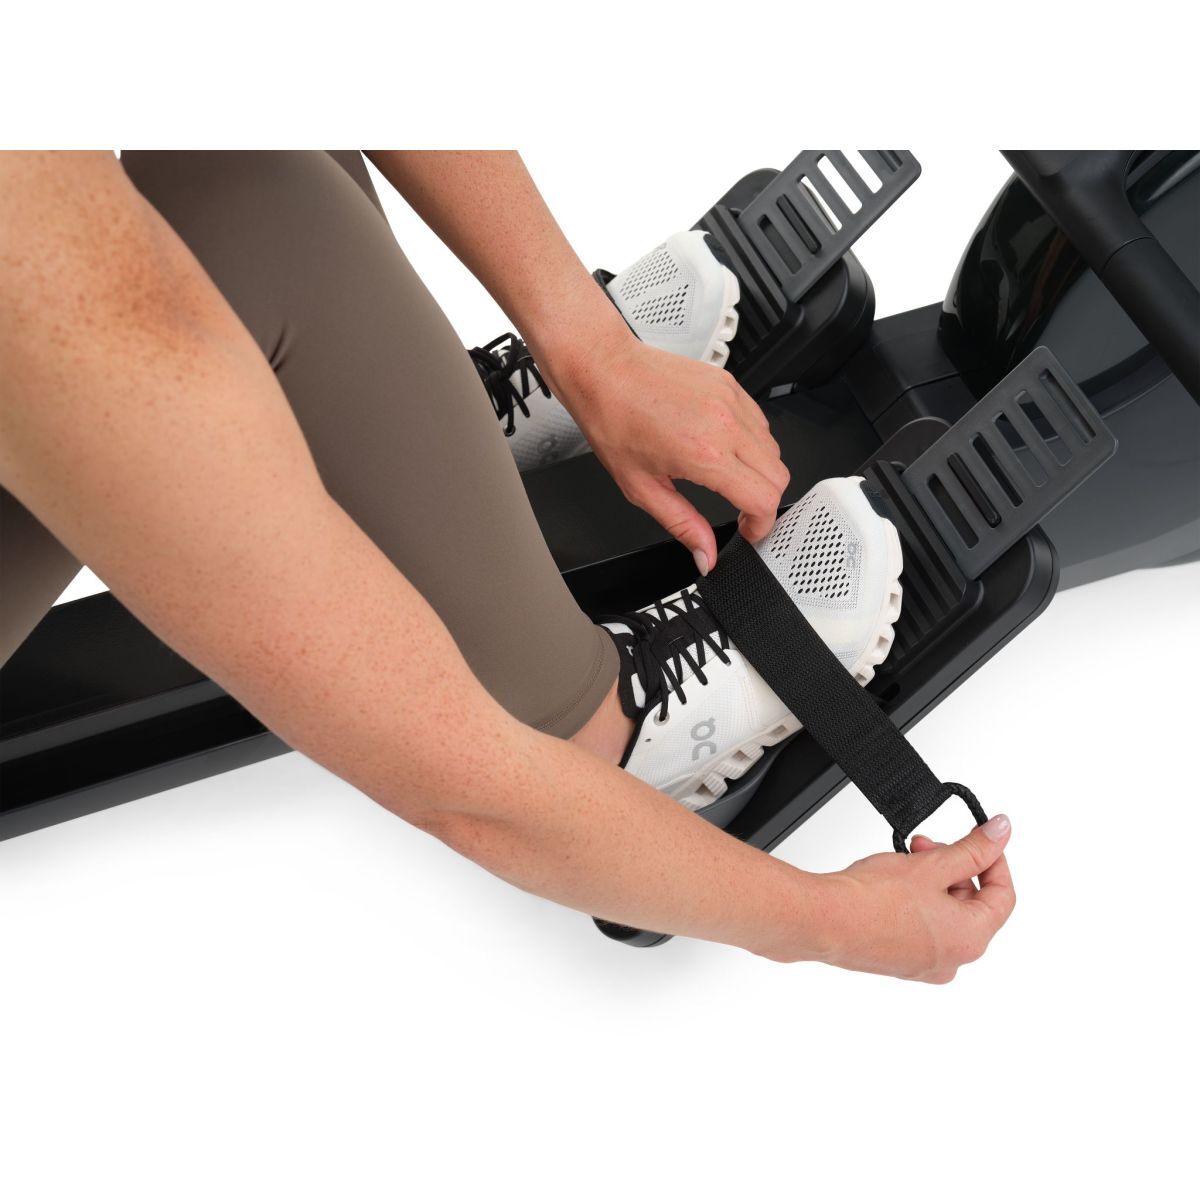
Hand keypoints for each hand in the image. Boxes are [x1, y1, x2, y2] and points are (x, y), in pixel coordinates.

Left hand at [544, 331, 789, 572]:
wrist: (604, 371)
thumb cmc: (614, 421)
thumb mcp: (642, 489)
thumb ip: (682, 525)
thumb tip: (704, 554)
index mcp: (705, 454)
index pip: (763, 498)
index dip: (761, 524)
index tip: (749, 530)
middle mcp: (725, 425)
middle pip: (778, 476)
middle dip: (764, 502)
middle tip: (742, 511)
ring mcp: (731, 400)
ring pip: (774, 448)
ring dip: (760, 472)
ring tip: (729, 479)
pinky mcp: (730, 385)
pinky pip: (759, 422)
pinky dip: (752, 443)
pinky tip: (724, 448)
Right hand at [817, 815, 1015, 982]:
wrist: (823, 920)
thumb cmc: (870, 900)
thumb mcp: (931, 864)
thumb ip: (973, 848)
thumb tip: (1001, 832)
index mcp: (970, 940)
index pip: (1003, 895)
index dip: (993, 859)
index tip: (981, 837)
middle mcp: (952, 960)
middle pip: (971, 904)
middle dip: (953, 867)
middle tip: (927, 845)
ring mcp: (924, 964)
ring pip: (944, 914)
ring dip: (932, 881)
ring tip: (905, 860)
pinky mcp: (899, 961)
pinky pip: (921, 927)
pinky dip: (915, 902)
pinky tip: (892, 882)